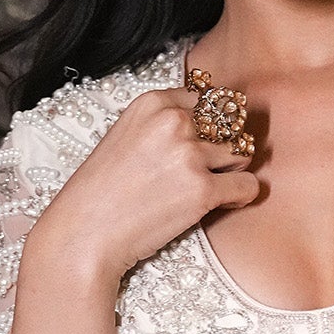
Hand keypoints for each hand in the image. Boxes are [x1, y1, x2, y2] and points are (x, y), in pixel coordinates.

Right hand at [30, 86, 260, 284]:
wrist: (85, 233)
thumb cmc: (103, 191)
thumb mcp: (128, 136)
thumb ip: (165, 124)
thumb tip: (213, 123)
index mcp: (154, 103)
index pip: (211, 100)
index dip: (213, 125)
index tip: (202, 145)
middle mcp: (174, 122)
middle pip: (231, 125)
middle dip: (225, 148)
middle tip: (208, 171)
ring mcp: (189, 155)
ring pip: (243, 154)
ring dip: (233, 172)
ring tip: (209, 189)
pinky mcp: (202, 190)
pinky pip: (248, 186)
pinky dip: (241, 196)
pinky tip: (221, 204)